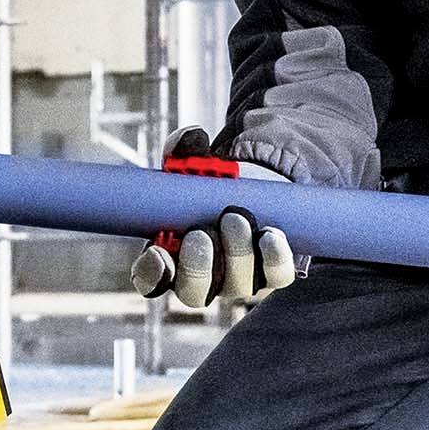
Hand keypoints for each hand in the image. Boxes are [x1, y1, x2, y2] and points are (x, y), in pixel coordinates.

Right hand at [131, 132, 298, 311]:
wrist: (259, 183)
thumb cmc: (214, 181)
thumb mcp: (195, 163)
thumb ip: (185, 149)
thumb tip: (190, 137)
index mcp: (170, 257)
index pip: (152, 281)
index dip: (152, 274)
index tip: (157, 253)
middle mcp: (203, 277)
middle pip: (194, 291)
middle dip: (197, 266)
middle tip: (200, 233)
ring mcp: (239, 279)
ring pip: (236, 283)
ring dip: (235, 253)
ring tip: (236, 216)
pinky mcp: (273, 273)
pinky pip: (276, 276)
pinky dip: (274, 257)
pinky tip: (270, 234)